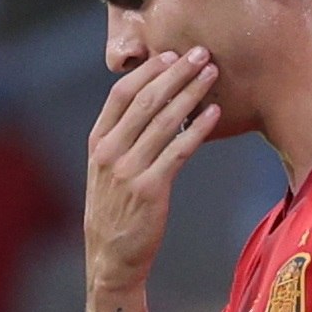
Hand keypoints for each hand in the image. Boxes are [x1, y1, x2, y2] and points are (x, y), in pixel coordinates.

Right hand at [84, 48, 220, 291]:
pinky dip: (198, 128)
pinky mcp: (151, 189)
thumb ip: (121, 140)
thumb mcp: (106, 172)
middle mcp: (110, 153)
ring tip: (212, 75)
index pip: (121, 95)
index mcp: (97, 143)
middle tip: (200, 53)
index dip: (148, 71)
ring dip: (191, 93)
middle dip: (176, 73)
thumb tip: (152, 105)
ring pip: (165, 121)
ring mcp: (129, 171)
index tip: (171, 54)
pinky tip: (214, 113)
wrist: (111, 258)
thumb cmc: (115, 212)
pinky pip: (179, 150)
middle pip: (146, 101)